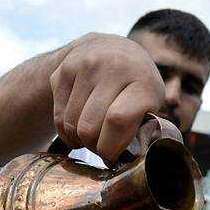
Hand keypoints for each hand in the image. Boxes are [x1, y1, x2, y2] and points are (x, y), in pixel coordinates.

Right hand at [50, 34, 164, 162]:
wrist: (109, 47)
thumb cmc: (135, 84)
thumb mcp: (150, 101)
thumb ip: (141, 128)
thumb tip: (122, 162)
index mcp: (143, 80)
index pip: (118, 120)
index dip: (111, 146)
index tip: (112, 156)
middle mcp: (114, 67)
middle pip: (90, 127)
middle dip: (93, 147)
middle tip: (101, 147)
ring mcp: (86, 66)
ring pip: (71, 124)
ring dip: (78, 140)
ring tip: (90, 137)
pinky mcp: (63, 71)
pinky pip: (59, 116)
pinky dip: (65, 131)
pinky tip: (77, 127)